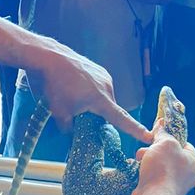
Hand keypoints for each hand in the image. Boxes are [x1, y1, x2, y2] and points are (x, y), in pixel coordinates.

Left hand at [26, 42, 151, 143]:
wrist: (47, 57)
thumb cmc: (53, 85)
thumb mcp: (59, 113)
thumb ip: (69, 128)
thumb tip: (71, 132)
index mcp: (101, 99)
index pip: (122, 119)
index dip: (135, 130)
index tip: (148, 136)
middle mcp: (107, 86)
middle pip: (108, 109)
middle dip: (97, 116)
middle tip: (79, 117)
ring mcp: (102, 74)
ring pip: (102, 97)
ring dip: (92, 102)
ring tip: (71, 98)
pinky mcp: (95, 67)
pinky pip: (97, 85)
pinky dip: (88, 90)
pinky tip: (72, 88)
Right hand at [129, 120, 194, 194]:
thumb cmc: (163, 171)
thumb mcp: (165, 143)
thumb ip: (163, 132)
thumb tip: (161, 123)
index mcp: (194, 161)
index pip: (183, 142)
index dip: (169, 135)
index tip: (158, 130)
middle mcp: (187, 173)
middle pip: (169, 152)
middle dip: (155, 147)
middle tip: (149, 146)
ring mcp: (174, 182)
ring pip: (159, 162)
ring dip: (148, 157)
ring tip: (142, 158)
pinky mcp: (161, 188)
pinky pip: (153, 173)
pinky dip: (146, 169)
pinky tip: (140, 168)